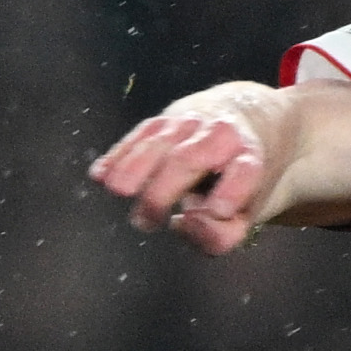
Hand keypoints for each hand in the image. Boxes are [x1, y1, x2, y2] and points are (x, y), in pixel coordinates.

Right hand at [90, 86, 285, 254]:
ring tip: (119, 191)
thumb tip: (184, 225)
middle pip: (187, 160)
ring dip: (134, 167)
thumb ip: (222, 233)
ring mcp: (187, 124)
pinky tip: (100, 175)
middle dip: (162, 191)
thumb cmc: (243, 178)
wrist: (244, 117)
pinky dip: (118, 155)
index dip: (232, 190)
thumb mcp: (248, 212)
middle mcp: (219, 135)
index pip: (244, 171)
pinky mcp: (162, 121)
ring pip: (158, 142)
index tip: (218, 210)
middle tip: (147, 221)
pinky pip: (136, 136)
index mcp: (250, 157)